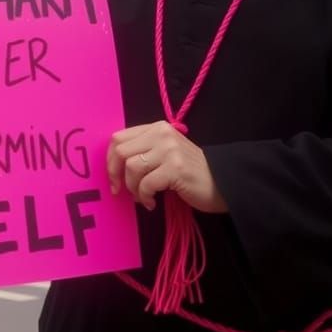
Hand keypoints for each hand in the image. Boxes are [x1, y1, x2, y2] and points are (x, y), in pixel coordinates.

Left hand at [106, 121, 226, 213]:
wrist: (221, 183)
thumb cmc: (189, 172)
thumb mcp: (165, 153)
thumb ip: (143, 151)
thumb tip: (113, 165)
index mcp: (157, 128)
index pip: (119, 137)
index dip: (109, 159)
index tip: (113, 177)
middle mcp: (162, 134)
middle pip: (121, 151)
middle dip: (115, 175)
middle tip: (121, 190)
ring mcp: (169, 150)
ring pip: (131, 167)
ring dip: (133, 188)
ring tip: (143, 197)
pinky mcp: (175, 168)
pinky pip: (146, 184)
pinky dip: (145, 197)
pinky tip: (152, 203)